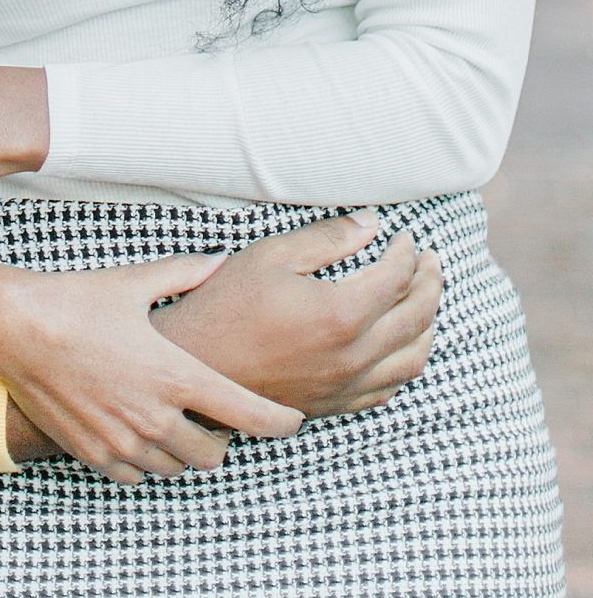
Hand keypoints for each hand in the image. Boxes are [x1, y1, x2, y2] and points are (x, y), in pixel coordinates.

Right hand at [0, 251, 302, 484]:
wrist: (13, 328)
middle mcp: (155, 416)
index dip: (279, 421)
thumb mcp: (135, 281)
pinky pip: (137, 476)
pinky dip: (147, 460)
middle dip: (223, 438)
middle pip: (214, 454)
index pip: (248, 414)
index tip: (292, 420)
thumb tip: (220, 261)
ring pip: (177, 468)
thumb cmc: (75, 300)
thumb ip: (185, 274)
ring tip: (176, 422)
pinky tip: (139, 433)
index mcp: (175, 374)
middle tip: (216, 415)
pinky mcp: (94, 454)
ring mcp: (124, 440)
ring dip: (184, 451)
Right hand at [154, 213, 442, 416]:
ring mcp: (346, 386)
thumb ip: (327, 238)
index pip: (397, 278)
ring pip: (412, 359)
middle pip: (416, 318)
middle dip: (430, 284)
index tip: (406, 236)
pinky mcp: (335, 404)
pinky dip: (406, 361)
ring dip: (428, 325)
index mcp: (341, 314)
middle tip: (431, 262)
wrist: (199, 363)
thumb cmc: (228, 303)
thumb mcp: (272, 255)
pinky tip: (400, 344)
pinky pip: (389, 388)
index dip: (407, 253)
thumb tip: (370, 224)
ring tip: (425, 299)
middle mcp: (353, 356)